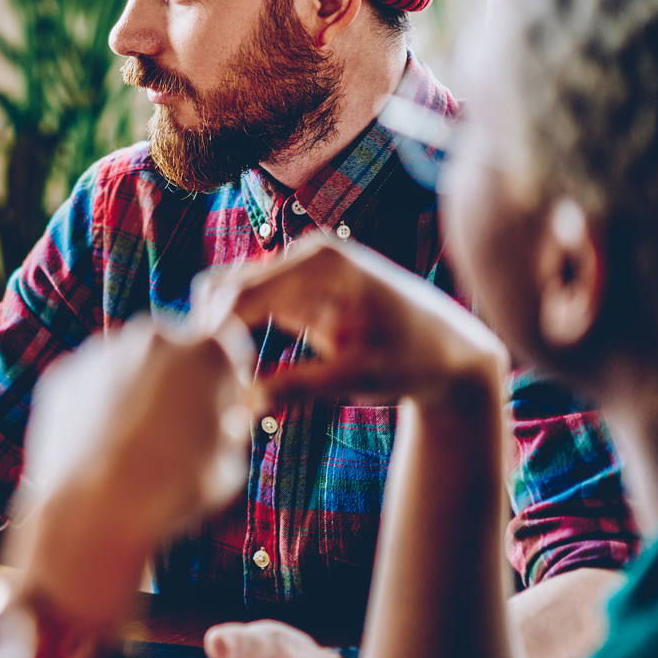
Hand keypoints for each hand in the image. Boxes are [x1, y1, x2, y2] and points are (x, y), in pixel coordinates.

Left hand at [16, 321, 251, 631]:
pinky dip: (96, 402)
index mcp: (205, 353)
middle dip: (180, 376)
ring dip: (136, 388)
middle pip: (174, 346)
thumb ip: (232, 429)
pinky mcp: (64, 373)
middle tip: (177, 424)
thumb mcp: (227, 465)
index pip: (227, 342)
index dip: (227, 375)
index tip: (223, 401)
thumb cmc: (169, 491)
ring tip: (134, 443)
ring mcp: (102, 352)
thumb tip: (228, 417)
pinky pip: (90, 382)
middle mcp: (152, 339)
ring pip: (128, 363)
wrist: (91, 507)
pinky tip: (100, 444)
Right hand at [198, 232, 508, 408]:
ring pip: (229, 296)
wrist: (451, 353)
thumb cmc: (414, 361)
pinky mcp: (298, 291)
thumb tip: (243, 402)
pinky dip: (235, 337)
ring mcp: (300, 270)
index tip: (205, 381)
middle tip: (210, 386)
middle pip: (225, 287)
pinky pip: (248, 307)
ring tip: (224, 383)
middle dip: (211, 334)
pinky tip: (240, 374)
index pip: (241, 293)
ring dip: (220, 335)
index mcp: (321, 264)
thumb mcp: (358, 376)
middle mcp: (305, 256)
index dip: (214, 336)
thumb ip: (298, 386)